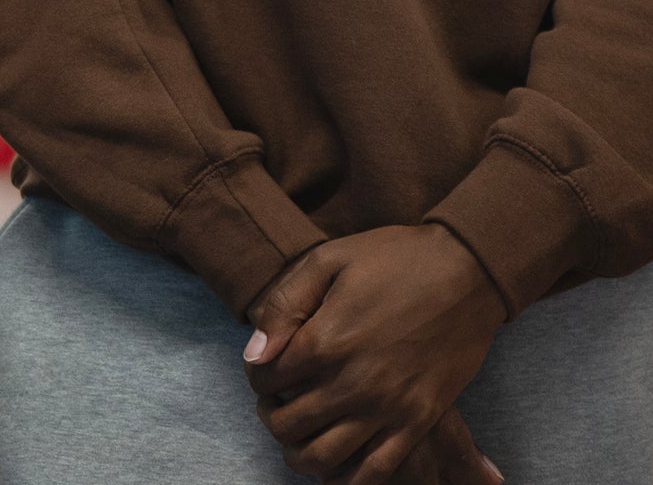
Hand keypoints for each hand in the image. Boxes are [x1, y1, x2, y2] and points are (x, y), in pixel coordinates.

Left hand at [244, 225, 505, 482]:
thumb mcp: (328, 260)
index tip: (264, 370)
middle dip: (271, 416)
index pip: (267, 379)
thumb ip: (285, 305)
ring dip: (299, 453)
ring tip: (299, 435)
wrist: (465, 271)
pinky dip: (347, 479)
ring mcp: (387, 408)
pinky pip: (374, 472)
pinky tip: (336, 465)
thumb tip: (255, 355)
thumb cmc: (393, 259)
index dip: (257, 377)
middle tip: (276, 403)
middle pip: (289, 425)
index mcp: (325, 341)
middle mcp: (352, 383)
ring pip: (324, 459)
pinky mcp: (418, 422)